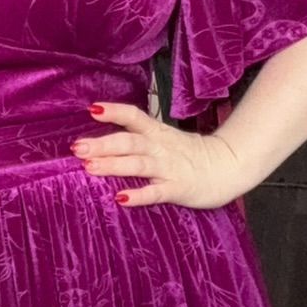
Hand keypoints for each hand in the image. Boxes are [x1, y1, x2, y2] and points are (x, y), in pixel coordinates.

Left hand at [72, 102, 249, 209]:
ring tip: (90, 167)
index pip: (134, 117)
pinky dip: (139, 195)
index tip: (92, 109)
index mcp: (157, 133)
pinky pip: (157, 192)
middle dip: (103, 144)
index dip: (114, 111)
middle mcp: (160, 148)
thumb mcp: (165, 138)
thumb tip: (103, 140)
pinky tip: (121, 198)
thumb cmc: (190, 154)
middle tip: (77, 147)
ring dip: (113, 165)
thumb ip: (139, 137)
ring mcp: (169, 167)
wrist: (229, 166)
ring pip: (138, 164)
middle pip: (129, 142)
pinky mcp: (178, 188)